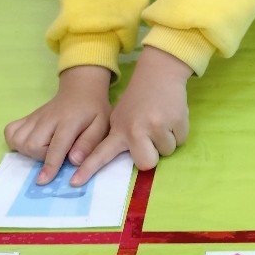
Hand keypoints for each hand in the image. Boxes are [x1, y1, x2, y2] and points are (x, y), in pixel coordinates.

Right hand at [3, 65, 111, 185]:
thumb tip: (74, 162)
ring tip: (44, 149)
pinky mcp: (27, 118)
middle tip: (56, 153)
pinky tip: (30, 143)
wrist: (80, 91)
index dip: (50, 164)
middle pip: (32, 144)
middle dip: (41, 157)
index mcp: (69, 121)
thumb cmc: (93, 112)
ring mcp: (35, 117)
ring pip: (18, 140)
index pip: (57, 145)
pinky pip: (10, 131)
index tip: (43, 180)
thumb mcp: (101, 126)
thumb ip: (89, 144)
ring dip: (28, 151)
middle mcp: (48, 118)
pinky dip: (15, 141)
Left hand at [71, 45, 191, 180]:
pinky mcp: (176, 121)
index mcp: (119, 129)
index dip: (88, 169)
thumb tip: (123, 157)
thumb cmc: (139, 98)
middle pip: (147, 163)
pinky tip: (171, 114)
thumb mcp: (121, 115)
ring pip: (167, 150)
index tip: (74, 183)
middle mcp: (135, 130)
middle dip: (153, 153)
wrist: (159, 72)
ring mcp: (156, 126)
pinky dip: (178, 130)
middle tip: (152, 135)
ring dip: (167, 138)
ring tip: (162, 119)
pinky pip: (180, 139)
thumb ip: (119, 135)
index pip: (101, 153)